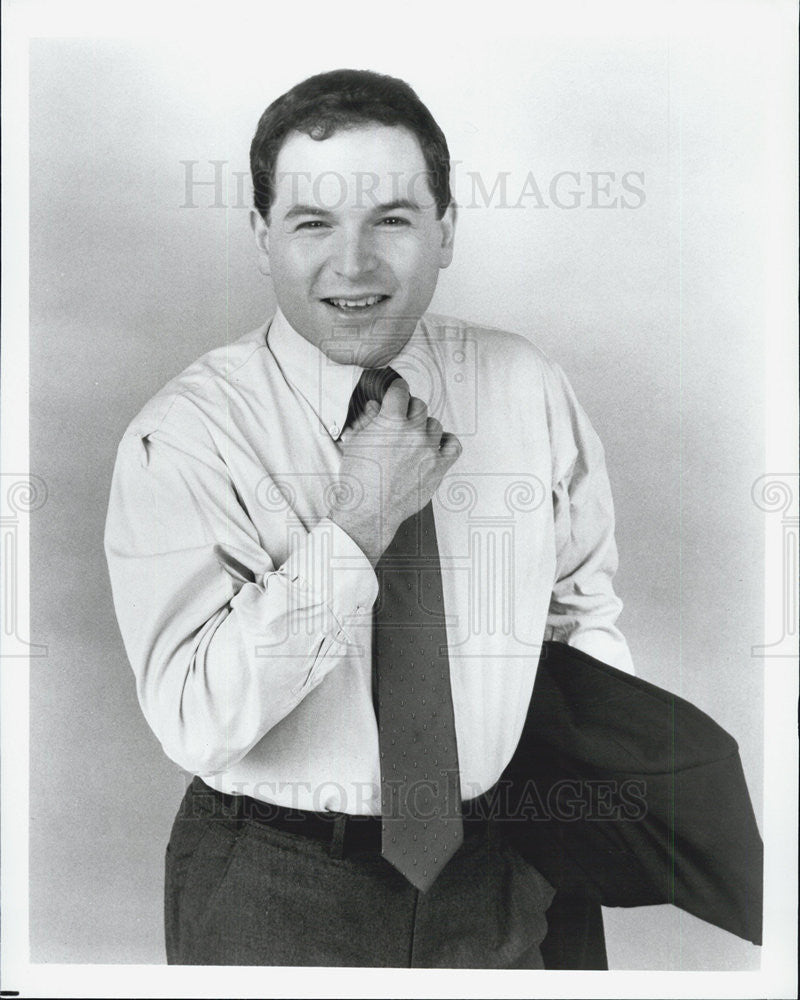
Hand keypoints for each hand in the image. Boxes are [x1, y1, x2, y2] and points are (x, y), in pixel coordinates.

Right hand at [329, 379, 461, 565]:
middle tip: (402, 419)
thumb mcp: (356, 444)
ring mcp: (428, 450)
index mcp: (390, 422)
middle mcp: (412, 433)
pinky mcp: (438, 468)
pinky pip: (453, 445)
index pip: (401, 391)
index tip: (397, 392)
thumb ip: (368, 421)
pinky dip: (447, 441)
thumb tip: (376, 407)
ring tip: (414, 438)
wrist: (368, 511)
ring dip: (424, 427)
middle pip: (420, 406)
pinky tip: (436, 445)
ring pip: (435, 424)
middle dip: (410, 409)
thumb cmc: (358, 480)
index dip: (397, 389)